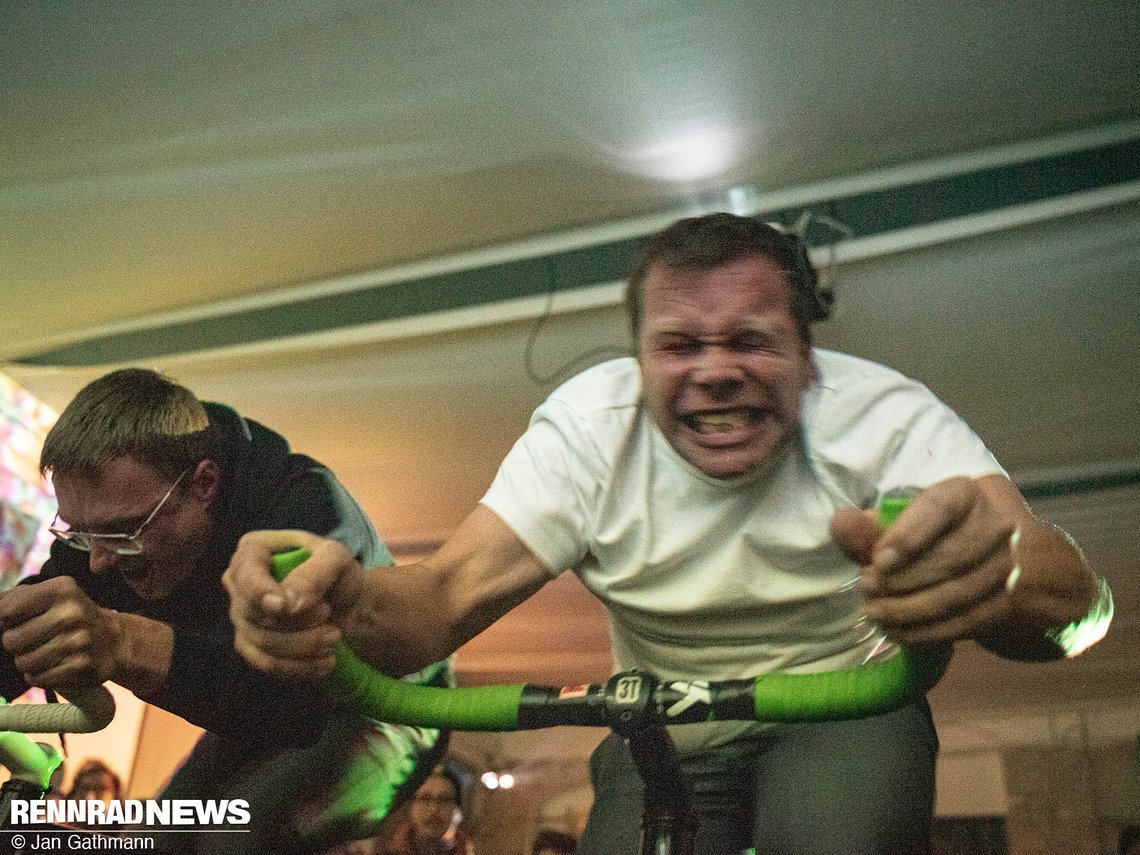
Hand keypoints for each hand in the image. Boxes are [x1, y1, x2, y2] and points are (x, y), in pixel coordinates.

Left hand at [0, 576, 124, 688]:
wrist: (113, 641)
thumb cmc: (69, 617)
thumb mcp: (49, 596)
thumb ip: (12, 600)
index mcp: (61, 590)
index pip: (6, 611)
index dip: (3, 622)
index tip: (12, 624)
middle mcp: (72, 614)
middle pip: (11, 640)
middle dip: (16, 644)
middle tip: (34, 639)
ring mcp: (78, 642)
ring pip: (23, 663)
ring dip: (28, 661)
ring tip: (46, 652)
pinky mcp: (81, 667)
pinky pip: (37, 678)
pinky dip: (40, 675)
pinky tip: (56, 665)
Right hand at [223, 529, 363, 678]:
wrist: (348, 602)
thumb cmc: (337, 572)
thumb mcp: (336, 558)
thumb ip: (314, 574)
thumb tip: (288, 605)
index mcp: (253, 550)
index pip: (245, 574)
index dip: (260, 593)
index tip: (285, 607)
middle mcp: (238, 583)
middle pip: (254, 614)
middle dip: (298, 622)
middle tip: (329, 614)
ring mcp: (241, 616)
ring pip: (262, 643)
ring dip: (304, 646)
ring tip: (334, 637)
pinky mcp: (251, 645)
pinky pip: (266, 664)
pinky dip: (298, 667)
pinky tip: (326, 662)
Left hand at [830, 476, 1018, 644]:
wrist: (981, 558)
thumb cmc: (926, 532)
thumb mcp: (895, 523)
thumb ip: (867, 526)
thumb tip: (841, 522)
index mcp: (964, 495)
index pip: (939, 509)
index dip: (908, 536)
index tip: (878, 562)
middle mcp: (994, 527)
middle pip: (948, 559)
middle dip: (900, 580)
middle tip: (866, 589)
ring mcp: (1006, 568)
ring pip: (955, 596)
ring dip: (908, 610)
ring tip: (874, 612)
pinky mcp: (1004, 604)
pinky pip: (964, 623)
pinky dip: (925, 632)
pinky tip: (896, 631)